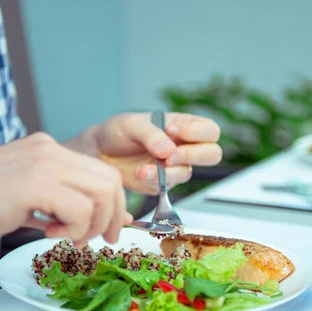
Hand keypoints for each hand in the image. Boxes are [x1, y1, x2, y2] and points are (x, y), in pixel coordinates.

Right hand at [0, 133, 129, 262]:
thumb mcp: (21, 197)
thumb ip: (55, 203)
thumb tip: (89, 221)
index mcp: (47, 150)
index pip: (101, 172)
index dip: (114, 204)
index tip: (110, 229)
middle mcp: (49, 150)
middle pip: (110, 180)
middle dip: (113, 216)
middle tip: (99, 240)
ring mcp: (42, 164)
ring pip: (102, 193)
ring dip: (93, 225)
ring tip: (68, 237)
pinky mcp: (33, 184)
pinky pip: (80, 209)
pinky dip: (75, 229)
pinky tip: (48, 234)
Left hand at [74, 112, 221, 193]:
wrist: (99, 154)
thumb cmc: (118, 132)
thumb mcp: (131, 124)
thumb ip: (151, 134)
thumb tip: (169, 150)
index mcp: (183, 125)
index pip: (210, 130)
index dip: (198, 132)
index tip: (173, 131)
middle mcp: (184, 146)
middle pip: (212, 154)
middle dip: (192, 155)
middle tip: (169, 156)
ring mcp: (175, 167)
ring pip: (188, 173)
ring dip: (168, 171)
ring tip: (143, 168)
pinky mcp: (163, 184)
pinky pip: (169, 186)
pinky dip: (155, 181)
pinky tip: (140, 174)